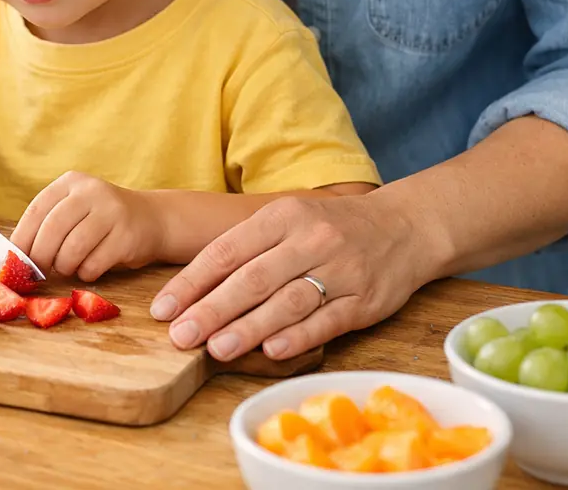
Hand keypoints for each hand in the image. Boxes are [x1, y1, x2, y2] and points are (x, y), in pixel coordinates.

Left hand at [10, 172, 165, 280]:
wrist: (152, 219)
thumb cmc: (101, 221)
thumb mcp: (74, 210)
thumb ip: (47, 225)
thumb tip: (14, 257)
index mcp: (71, 182)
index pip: (37, 210)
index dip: (23, 238)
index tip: (15, 260)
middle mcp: (91, 191)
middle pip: (52, 230)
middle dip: (40, 257)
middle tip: (39, 272)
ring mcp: (112, 212)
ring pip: (72, 250)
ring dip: (64, 266)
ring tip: (68, 267)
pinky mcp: (127, 236)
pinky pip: (93, 264)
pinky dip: (85, 273)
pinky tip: (89, 269)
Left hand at [148, 193, 435, 362]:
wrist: (404, 226)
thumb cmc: (330, 227)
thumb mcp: (287, 221)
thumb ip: (245, 250)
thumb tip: (191, 290)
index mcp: (282, 216)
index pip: (226, 250)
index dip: (191, 282)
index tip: (162, 309)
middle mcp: (309, 239)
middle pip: (252, 278)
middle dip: (211, 309)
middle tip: (180, 336)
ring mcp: (339, 270)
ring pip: (286, 302)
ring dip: (249, 328)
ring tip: (216, 348)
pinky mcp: (364, 300)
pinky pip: (327, 321)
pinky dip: (297, 336)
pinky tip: (271, 351)